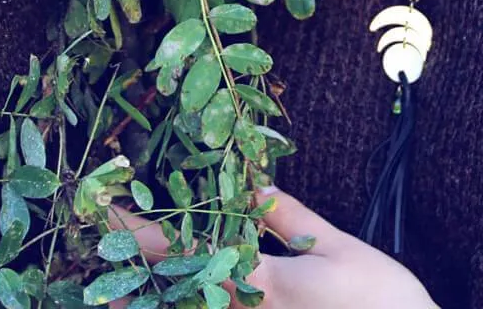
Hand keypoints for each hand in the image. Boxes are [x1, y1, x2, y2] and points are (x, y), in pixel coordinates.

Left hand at [109, 188, 438, 308]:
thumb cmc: (380, 299)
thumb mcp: (337, 247)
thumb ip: (290, 219)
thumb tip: (254, 186)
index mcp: (265, 285)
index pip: (189, 255)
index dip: (143, 234)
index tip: (109, 211)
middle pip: (174, 297)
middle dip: (132, 272)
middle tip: (101, 246)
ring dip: (149, 302)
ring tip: (116, 289)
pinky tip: (177, 301)